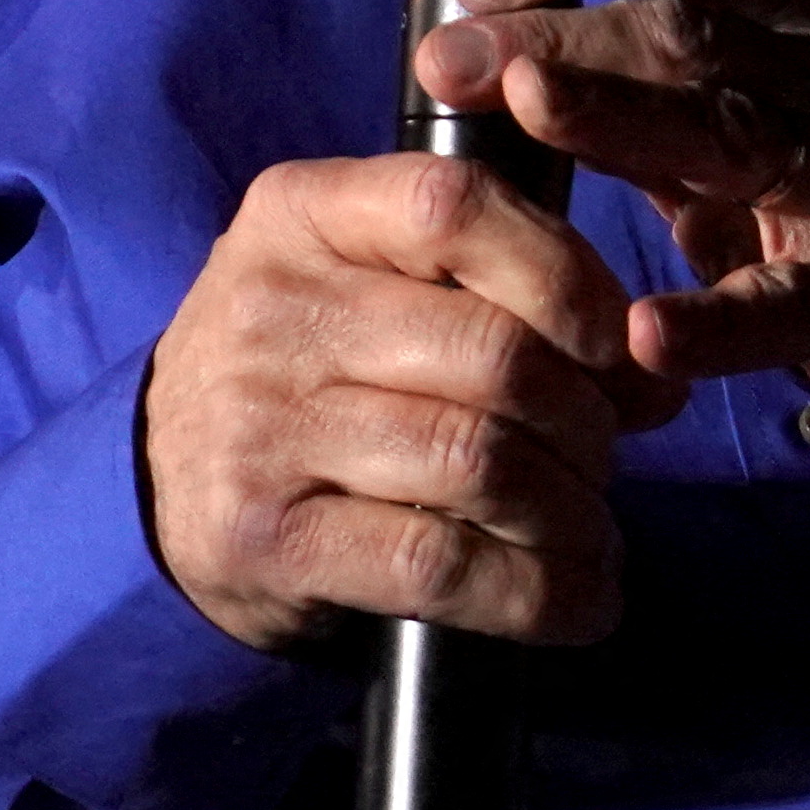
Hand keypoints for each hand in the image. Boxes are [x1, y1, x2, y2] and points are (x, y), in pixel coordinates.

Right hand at [141, 151, 688, 654]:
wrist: (151, 477)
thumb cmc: (302, 364)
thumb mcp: (364, 278)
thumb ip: (497, 289)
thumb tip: (657, 376)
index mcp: (302, 213)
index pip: (455, 206)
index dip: (568, 277)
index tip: (622, 346)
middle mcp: (274, 308)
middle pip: (494, 354)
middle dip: (589, 420)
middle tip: (606, 456)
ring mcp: (263, 426)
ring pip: (480, 463)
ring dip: (573, 514)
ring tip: (595, 536)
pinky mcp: (267, 537)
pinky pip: (436, 565)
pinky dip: (532, 594)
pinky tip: (572, 602)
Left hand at [416, 0, 809, 402]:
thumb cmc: (790, 160)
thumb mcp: (713, 93)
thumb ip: (610, 67)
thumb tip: (457, 51)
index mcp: (778, 4)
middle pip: (685, 34)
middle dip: (557, 39)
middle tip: (446, 64)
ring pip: (735, 135)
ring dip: (623, 119)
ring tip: (531, 112)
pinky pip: (784, 303)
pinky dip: (714, 321)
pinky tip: (644, 333)